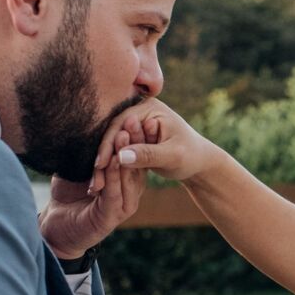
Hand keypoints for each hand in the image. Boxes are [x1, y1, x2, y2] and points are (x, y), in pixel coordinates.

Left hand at [37, 110, 149, 259]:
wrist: (55, 227)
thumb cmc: (67, 194)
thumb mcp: (79, 165)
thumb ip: (87, 148)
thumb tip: (84, 117)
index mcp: (125, 180)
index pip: (135, 154)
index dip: (136, 133)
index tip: (134, 111)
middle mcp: (130, 192)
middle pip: (137, 163)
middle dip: (136, 139)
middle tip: (135, 116)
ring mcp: (123, 205)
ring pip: (129, 177)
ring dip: (126, 154)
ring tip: (125, 132)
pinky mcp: (111, 216)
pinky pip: (115, 192)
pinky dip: (114, 175)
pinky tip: (113, 159)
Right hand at [94, 98, 220, 183]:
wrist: (199, 163)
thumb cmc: (190, 157)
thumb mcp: (172, 156)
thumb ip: (148, 154)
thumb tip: (120, 156)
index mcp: (149, 108)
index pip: (121, 124)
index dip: (109, 145)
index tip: (100, 165)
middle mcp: (139, 111)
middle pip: (113, 133)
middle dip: (103, 157)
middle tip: (94, 181)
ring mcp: (135, 123)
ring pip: (112, 144)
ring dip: (103, 165)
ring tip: (96, 187)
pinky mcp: (133, 137)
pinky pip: (116, 151)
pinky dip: (110, 167)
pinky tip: (102, 184)